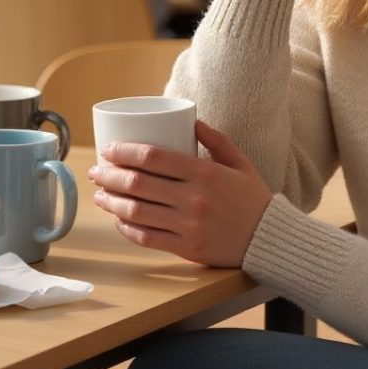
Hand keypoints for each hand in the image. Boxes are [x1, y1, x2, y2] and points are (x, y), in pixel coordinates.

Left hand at [89, 121, 272, 266]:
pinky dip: (127, 228)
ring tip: (99, 195)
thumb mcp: (240, 163)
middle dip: (109, 176)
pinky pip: (147, 237)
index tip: (108, 150)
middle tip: (96, 171)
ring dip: (111, 202)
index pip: (153, 158)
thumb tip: (191, 120)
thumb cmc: (254, 199)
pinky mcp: (187, 248)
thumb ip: (217, 140)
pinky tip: (118, 219)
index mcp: (204, 173)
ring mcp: (188, 225)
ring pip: (137, 211)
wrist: (271, 240)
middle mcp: (193, 198)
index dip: (124, 152)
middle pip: (138, 184)